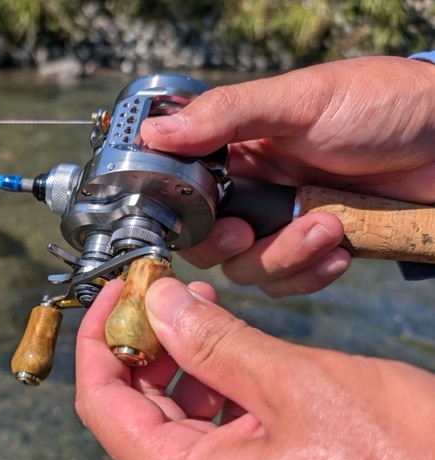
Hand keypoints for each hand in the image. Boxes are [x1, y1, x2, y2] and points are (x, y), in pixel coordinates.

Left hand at [75, 279, 434, 459]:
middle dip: (145, 348)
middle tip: (170, 294)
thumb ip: (214, 342)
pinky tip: (240, 366)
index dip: (100, 338)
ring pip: (176, 432)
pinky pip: (215, 453)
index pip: (102, 404)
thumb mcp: (298, 384)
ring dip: (182, 372)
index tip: (119, 292)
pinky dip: (216, 403)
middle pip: (134, 418)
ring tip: (208, 318)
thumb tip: (158, 305)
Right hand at [141, 56, 434, 295]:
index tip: (198, 219)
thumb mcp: (299, 102)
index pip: (183, 189)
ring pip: (247, 268)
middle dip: (230, 245)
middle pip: (206, 241)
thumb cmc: (380, 105)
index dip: (181, 212)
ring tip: (329, 226)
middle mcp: (251, 188)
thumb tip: (153, 134)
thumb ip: (227, 115)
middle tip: (248, 232)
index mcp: (236, 147)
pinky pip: (289, 282)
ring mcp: (282, 221)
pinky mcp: (313, 249)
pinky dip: (312, 273)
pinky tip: (341, 247)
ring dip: (284, 256)